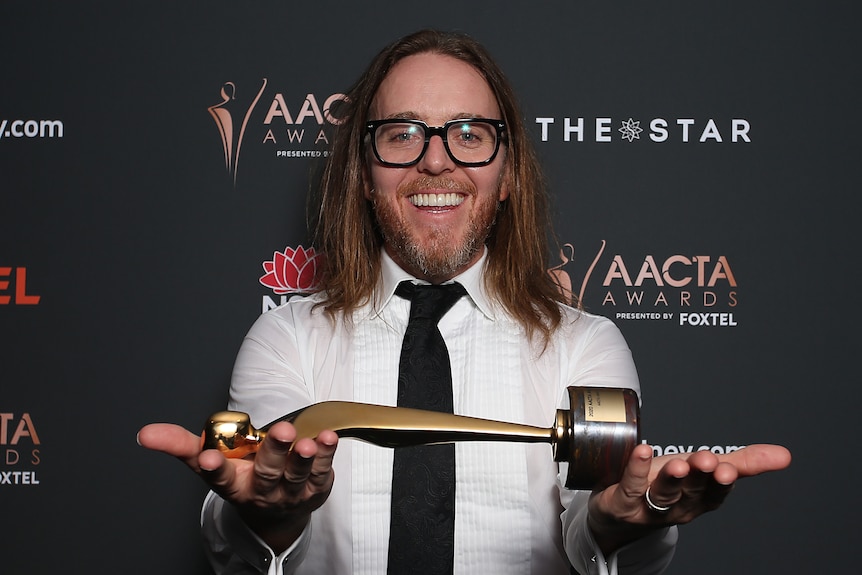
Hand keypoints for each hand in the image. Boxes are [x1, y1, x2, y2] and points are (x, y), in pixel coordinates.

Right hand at [137, 420, 337, 551]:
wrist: (277, 512)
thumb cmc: (240, 478)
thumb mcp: (209, 462)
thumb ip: (180, 445)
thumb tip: (146, 434)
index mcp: (233, 484)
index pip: (220, 477)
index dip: (214, 467)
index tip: (207, 458)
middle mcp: (262, 491)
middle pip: (267, 473)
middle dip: (274, 453)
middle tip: (280, 432)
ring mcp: (291, 493)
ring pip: (297, 474)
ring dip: (303, 457)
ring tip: (307, 440)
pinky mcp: (316, 489)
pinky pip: (322, 471)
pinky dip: (327, 455)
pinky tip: (327, 437)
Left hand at [587, 443, 790, 552]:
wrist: (619, 511)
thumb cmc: (666, 484)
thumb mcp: (705, 473)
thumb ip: (743, 463)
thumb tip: (785, 455)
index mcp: (700, 498)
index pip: (716, 492)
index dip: (723, 482)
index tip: (728, 469)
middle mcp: (678, 505)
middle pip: (691, 490)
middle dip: (701, 476)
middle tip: (707, 462)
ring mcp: (649, 506)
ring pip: (664, 493)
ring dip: (672, 478)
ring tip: (677, 464)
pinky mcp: (623, 502)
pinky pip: (630, 487)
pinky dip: (636, 470)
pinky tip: (642, 452)